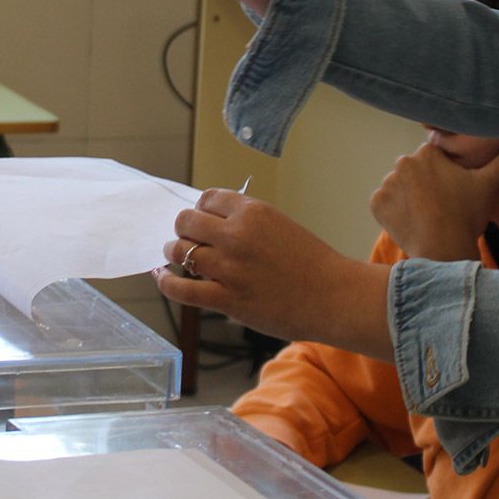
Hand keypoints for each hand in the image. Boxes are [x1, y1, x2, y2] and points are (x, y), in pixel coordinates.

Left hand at [155, 189, 392, 359]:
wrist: (335, 297)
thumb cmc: (312, 264)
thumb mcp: (280, 226)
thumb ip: (247, 222)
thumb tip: (212, 224)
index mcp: (253, 211)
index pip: (207, 199)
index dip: (200, 211)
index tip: (203, 222)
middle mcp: (236, 235)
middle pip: (185, 222)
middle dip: (184, 231)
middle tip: (189, 242)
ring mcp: (229, 268)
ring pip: (179, 252)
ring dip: (175, 255)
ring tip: (179, 260)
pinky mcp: (226, 299)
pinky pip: (180, 288)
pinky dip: (166, 282)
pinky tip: (163, 278)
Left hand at [369, 135, 498, 260]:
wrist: (444, 251)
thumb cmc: (469, 216)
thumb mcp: (492, 183)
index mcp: (427, 153)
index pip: (434, 158)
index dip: (445, 175)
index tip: (453, 192)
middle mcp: (401, 163)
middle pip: (415, 172)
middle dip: (426, 185)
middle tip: (442, 206)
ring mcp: (386, 184)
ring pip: (401, 187)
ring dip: (411, 198)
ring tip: (429, 214)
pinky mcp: (376, 203)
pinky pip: (386, 203)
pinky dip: (396, 211)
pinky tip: (414, 220)